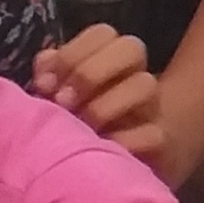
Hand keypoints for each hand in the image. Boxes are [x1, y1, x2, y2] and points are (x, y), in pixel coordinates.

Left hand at [34, 25, 164, 165]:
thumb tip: (46, 66)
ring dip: (106, 105)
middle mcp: (134, 76)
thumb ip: (50, 77)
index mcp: (109, 60)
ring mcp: (151, 108)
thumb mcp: (58, 98)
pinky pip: (151, 134)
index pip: (103, 34)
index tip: (45, 83)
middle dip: (91, 72)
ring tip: (81, 127)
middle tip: (62, 101)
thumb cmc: (77, 126)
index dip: (73, 53)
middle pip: (132, 48)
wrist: (114, 169)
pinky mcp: (159, 142)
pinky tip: (100, 148)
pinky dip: (124, 141)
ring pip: (145, 85)